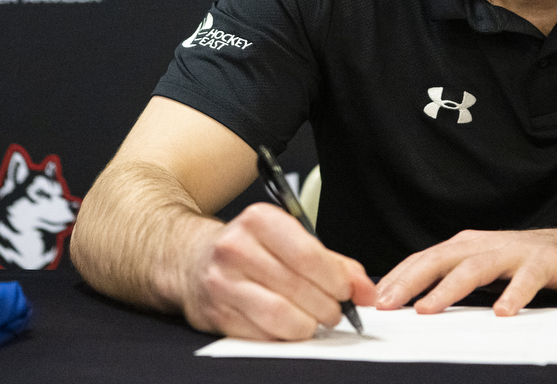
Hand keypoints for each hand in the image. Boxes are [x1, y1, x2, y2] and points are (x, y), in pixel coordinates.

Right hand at [180, 202, 376, 339]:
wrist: (190, 259)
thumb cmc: (246, 249)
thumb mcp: (287, 239)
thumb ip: (331, 262)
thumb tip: (365, 289)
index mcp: (259, 220)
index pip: (308, 255)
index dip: (336, 280)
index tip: (348, 291)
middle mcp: (236, 248)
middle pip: (298, 288)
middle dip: (327, 306)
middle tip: (335, 311)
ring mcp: (223, 283)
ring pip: (281, 316)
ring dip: (308, 325)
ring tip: (314, 320)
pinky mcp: (217, 314)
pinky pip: (263, 335)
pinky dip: (284, 336)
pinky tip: (288, 326)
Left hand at [374, 227, 556, 315]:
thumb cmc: (529, 264)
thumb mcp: (486, 270)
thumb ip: (455, 280)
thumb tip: (414, 302)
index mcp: (468, 246)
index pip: (424, 259)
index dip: (398, 277)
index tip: (373, 299)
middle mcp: (486, 244)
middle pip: (441, 259)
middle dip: (410, 281)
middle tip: (387, 304)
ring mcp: (515, 251)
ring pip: (476, 267)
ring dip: (449, 288)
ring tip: (428, 309)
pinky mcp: (545, 262)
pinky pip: (527, 279)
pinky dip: (513, 294)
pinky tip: (502, 312)